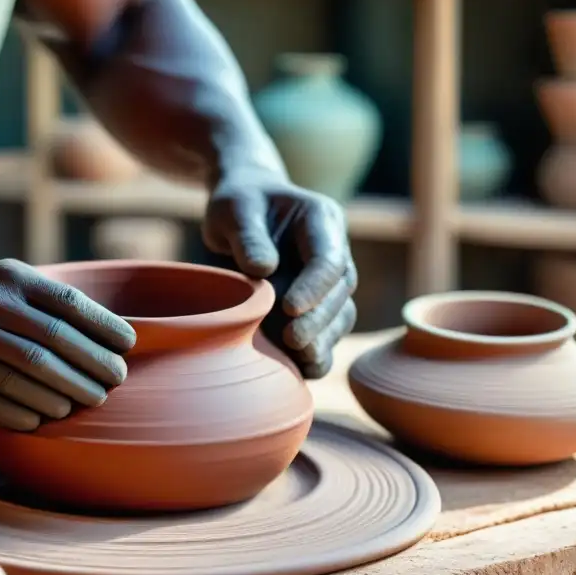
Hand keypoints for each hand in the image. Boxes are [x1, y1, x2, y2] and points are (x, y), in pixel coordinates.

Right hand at [0, 258, 136, 430]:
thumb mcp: (9, 282)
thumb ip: (52, 302)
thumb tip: (115, 337)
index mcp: (7, 280)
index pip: (66, 304)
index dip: (103, 327)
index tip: (128, 346)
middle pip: (50, 344)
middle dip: (90, 367)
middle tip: (114, 383)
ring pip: (22, 376)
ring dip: (61, 394)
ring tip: (86, 401)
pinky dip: (21, 414)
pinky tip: (44, 419)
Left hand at [202, 165, 357, 379]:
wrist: (243, 212)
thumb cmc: (240, 204)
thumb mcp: (235, 209)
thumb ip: (248, 236)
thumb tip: (264, 270)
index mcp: (322, 221)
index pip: (329, 259)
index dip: (314, 287)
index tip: (289, 307)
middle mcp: (334, 253)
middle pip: (340, 293)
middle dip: (319, 320)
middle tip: (293, 340)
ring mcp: (329, 282)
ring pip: (339, 318)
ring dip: (322, 341)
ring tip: (299, 359)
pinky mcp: (316, 306)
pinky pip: (326, 335)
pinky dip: (317, 355)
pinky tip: (300, 370)